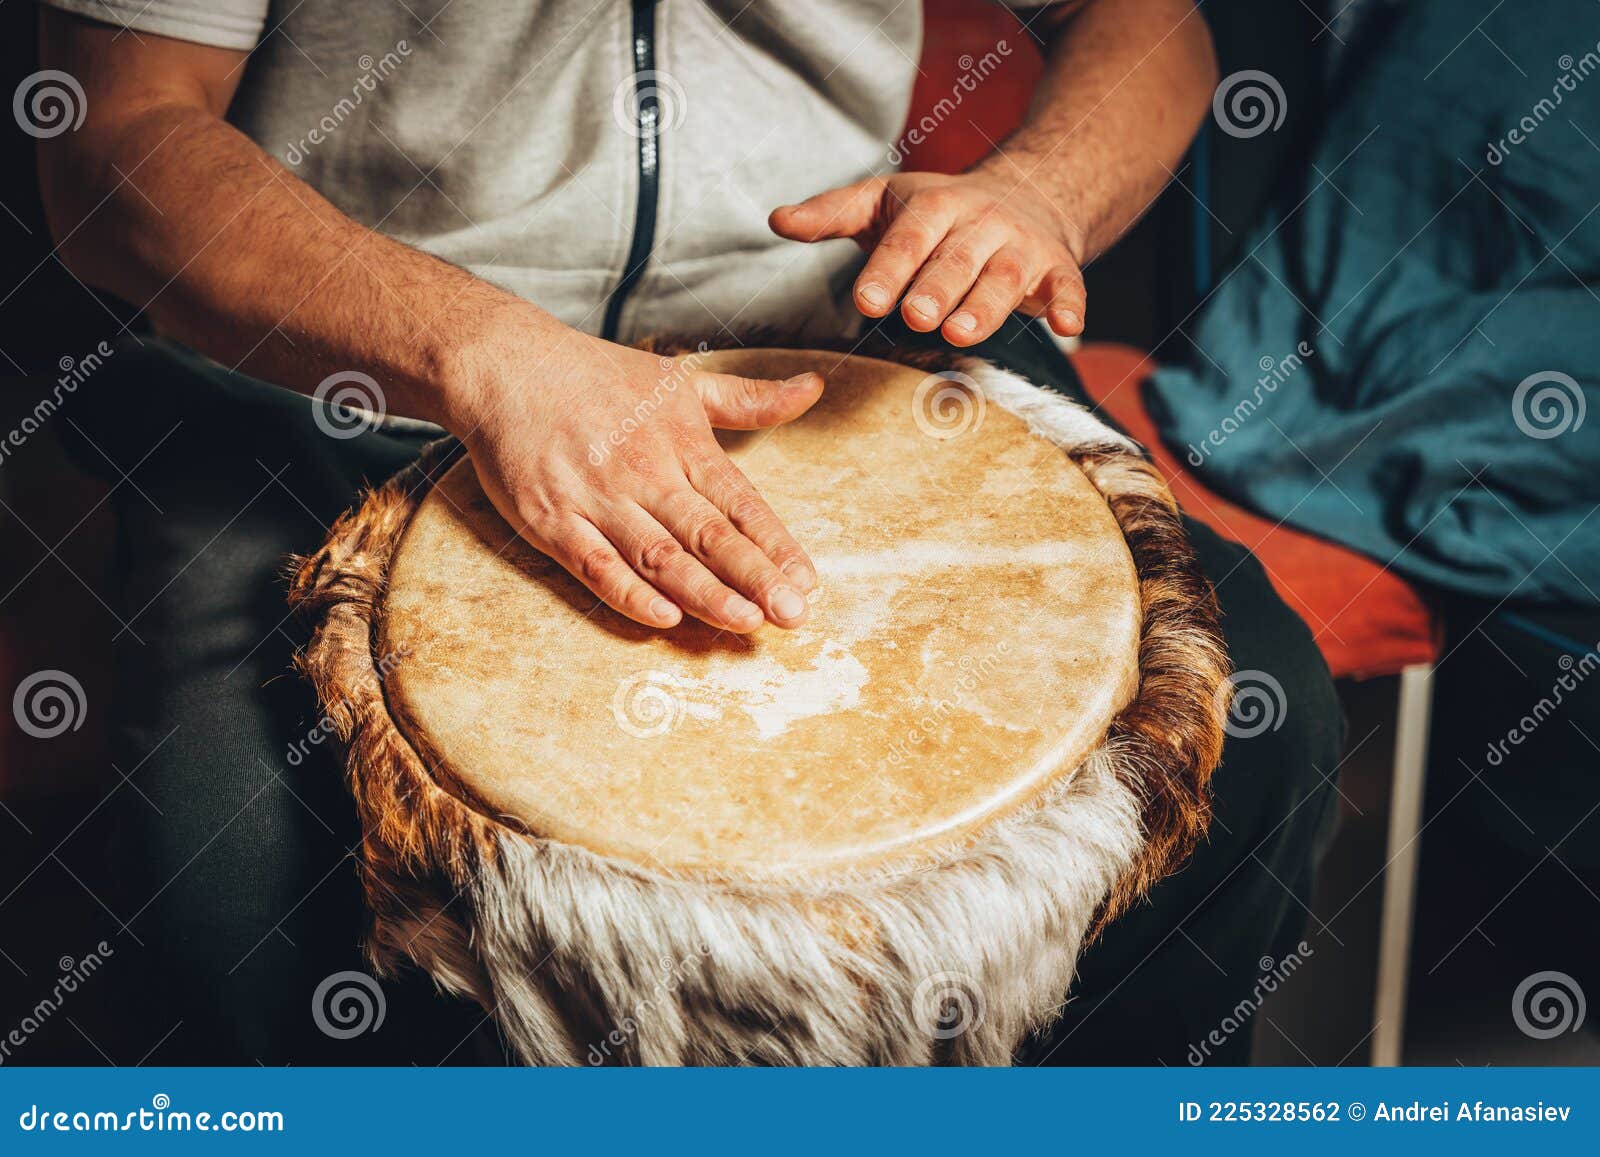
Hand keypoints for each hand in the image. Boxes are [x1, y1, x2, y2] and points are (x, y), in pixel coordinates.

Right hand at [449, 327, 822, 632]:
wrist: (505, 365)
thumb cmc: (598, 377)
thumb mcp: (682, 382)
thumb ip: (750, 399)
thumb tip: (814, 387)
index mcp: (682, 443)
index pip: (740, 502)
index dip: (776, 543)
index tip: (808, 581)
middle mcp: (646, 472)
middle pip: (708, 534)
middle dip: (755, 577)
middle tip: (793, 614)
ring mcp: (598, 500)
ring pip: (659, 555)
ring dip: (704, 592)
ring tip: (745, 623)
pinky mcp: (552, 522)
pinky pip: (595, 565)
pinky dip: (628, 592)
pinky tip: (663, 617)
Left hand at [770, 170, 1085, 344]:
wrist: (1030, 194)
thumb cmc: (939, 212)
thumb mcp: (884, 202)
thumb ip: (832, 214)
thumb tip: (777, 219)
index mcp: (935, 206)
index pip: (909, 238)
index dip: (889, 267)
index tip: (868, 299)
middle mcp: (981, 223)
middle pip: (957, 260)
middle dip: (936, 288)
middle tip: (915, 317)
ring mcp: (1021, 248)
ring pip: (1004, 278)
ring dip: (986, 305)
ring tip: (961, 333)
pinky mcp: (1058, 269)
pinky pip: (1067, 286)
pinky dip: (1069, 304)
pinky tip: (1066, 325)